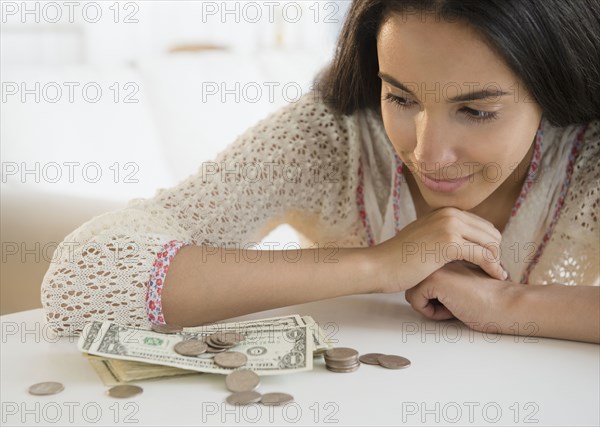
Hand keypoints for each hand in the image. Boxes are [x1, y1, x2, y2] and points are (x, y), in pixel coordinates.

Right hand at [372, 207, 505, 292]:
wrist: (380, 265)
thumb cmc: (398, 258)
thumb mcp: (424, 237)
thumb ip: (442, 234)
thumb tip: (461, 240)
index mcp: (444, 211)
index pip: (482, 225)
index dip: (489, 244)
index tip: (489, 262)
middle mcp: (449, 214)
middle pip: (491, 232)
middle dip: (496, 252)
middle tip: (494, 271)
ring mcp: (450, 226)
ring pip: (491, 243)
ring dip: (497, 260)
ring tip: (496, 275)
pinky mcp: (450, 242)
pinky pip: (485, 255)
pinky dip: (493, 267)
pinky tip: (496, 277)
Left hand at [404, 261, 510, 327]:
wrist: (507, 305)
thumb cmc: (488, 299)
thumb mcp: (461, 283)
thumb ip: (443, 278)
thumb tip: (418, 288)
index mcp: (447, 253)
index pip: (422, 276)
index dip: (436, 295)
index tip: (458, 297)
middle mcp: (439, 255)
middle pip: (415, 283)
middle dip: (431, 299)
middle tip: (456, 303)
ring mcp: (436, 264)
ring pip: (413, 291)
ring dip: (431, 306)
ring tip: (455, 306)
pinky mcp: (435, 279)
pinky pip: (415, 300)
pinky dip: (431, 312)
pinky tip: (453, 310)